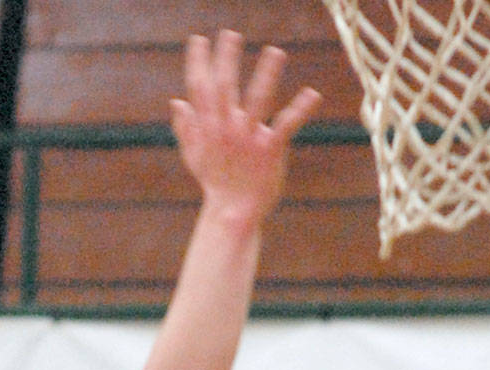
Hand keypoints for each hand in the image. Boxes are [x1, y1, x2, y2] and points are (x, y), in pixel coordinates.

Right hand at [172, 35, 320, 230]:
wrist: (233, 214)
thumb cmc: (216, 182)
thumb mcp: (195, 155)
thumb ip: (186, 127)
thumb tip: (176, 102)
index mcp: (209, 127)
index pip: (200, 89)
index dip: (198, 63)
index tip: (199, 40)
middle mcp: (227, 129)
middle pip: (224, 88)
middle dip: (226, 60)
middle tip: (230, 34)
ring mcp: (248, 138)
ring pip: (257, 100)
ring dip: (267, 75)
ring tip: (276, 52)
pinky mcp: (270, 150)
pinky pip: (286, 125)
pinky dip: (300, 109)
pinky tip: (313, 93)